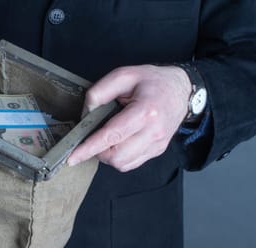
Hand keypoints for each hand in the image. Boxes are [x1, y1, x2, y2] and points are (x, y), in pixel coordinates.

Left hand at [67, 65, 191, 171]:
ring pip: (123, 164)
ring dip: (108, 156)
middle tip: (95, 137)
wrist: (182, 90)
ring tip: (109, 138)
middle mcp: (153, 131)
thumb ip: (101, 91)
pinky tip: (119, 143)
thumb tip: (86, 112)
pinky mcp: (157, 150)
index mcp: (145, 112)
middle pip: (116, 156)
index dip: (89, 148)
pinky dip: (119, 158)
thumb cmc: (153, 81)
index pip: (111, 136)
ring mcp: (157, 144)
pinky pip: (131, 164)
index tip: (73, 157)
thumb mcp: (125, 75)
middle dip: (98, 151)